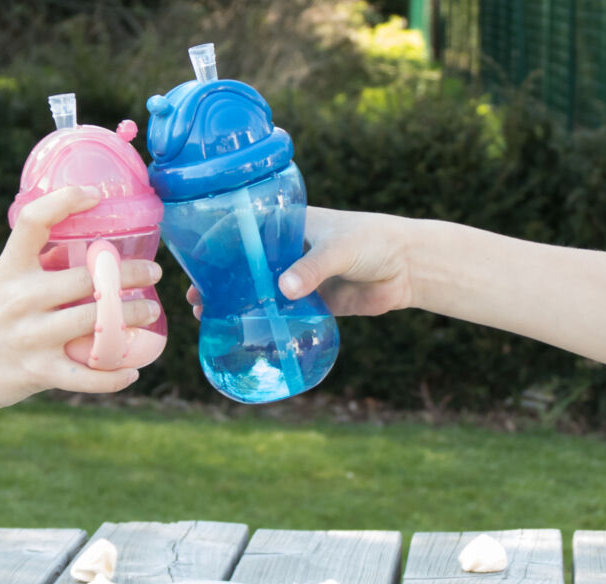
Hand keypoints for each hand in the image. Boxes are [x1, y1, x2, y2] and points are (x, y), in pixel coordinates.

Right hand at [0, 186, 162, 415]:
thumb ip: (38, 267)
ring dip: (132, 317)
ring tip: (151, 312)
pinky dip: (113, 375)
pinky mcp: (36, 373)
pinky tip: (132, 371)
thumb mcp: (0, 284)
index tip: (95, 195)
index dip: (65, 201)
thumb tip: (85, 248)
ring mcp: (30, 337)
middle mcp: (20, 299)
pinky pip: (85, 376)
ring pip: (96, 322)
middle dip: (129, 274)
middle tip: (153, 272)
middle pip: (87, 278)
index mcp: (9, 269)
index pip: (33, 221)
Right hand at [186, 206, 411, 318]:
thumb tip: (283, 289)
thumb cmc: (373, 241)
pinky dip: (266, 323)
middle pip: (246, 267)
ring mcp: (300, 279)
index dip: (218, 247)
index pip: (244, 233)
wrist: (409, 267)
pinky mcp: (314, 303)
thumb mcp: (339, 248)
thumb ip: (312, 268)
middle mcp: (288, 252)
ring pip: (261, 292)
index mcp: (287, 226)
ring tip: (211, 317)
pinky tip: (247, 334)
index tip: (196, 263)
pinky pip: (284, 314)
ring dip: (238, 305)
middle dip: (221, 282)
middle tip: (197, 299)